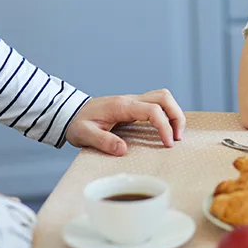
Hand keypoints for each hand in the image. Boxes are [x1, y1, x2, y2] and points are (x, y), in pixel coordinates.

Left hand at [66, 90, 185, 155]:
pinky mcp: (134, 105)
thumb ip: (103, 141)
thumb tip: (123, 150)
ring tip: (175, 134)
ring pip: (163, 97)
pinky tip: (166, 128)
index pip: (152, 110)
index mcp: (122, 106)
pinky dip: (167, 113)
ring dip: (174, 113)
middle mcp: (131, 100)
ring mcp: (133, 101)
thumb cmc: (77, 123)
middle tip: (177, 137)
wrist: (70, 113)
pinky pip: (157, 103)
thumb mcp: (84, 134)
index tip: (168, 143)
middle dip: (176, 116)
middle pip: (164, 97)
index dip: (164, 126)